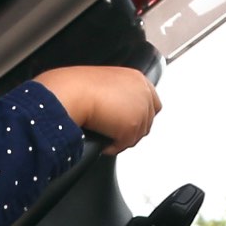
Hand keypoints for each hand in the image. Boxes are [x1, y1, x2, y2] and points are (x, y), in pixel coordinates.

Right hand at [33, 65, 161, 150]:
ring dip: (121, 138)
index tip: (128, 120)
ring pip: (137, 135)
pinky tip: (102, 141)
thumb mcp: (104, 82)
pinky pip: (124, 144)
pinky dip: (112, 146)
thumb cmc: (78, 85)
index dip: (140, 114)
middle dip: (131, 129)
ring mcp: (141, 111)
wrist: (72, 92)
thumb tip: (116, 108)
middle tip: (114, 132)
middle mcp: (143, 93)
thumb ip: (118, 93)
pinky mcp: (132, 127)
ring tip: (105, 136)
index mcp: (137, 79)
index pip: (152, 102)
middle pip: (147, 121)